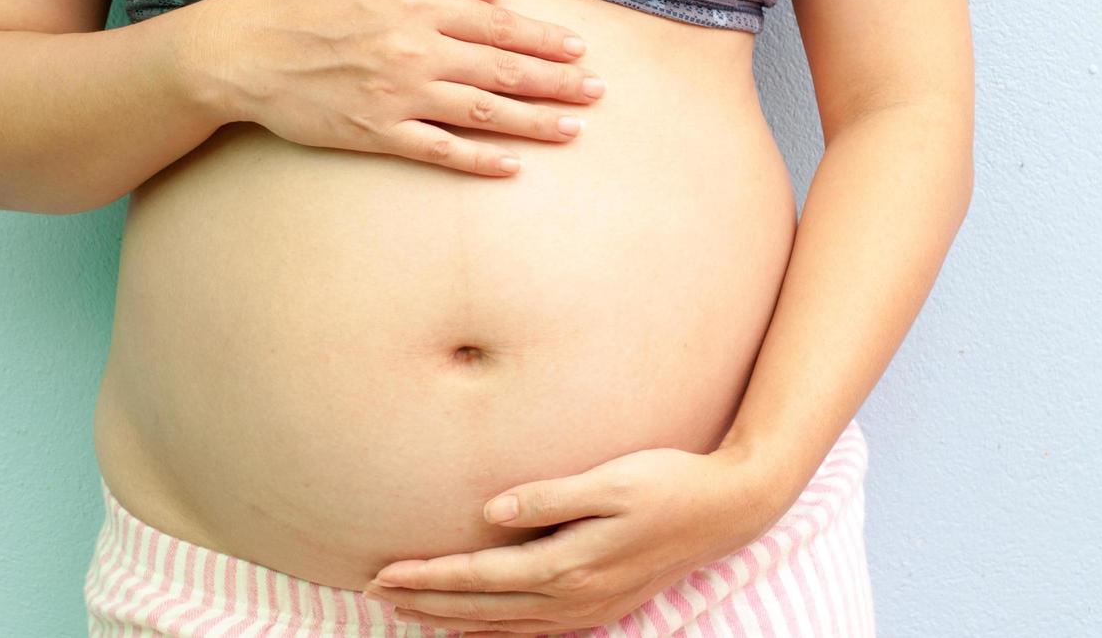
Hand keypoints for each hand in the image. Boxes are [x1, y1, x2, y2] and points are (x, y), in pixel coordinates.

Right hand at [210, 0, 606, 176]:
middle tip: (597, 91)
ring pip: (482, 111)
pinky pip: (438, 150)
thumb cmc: (312, 5)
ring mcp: (398, 94)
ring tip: (573, 129)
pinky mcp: (377, 133)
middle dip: (557, 81)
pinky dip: (478, 160)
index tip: (580, 49)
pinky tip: (512, 168)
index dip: (546, 38)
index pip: (500, 23)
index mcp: (418, 4)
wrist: (250, 51)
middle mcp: (416, 48)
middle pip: (503, 67)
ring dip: (534, 122)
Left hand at [361, 446, 777, 636]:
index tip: (383, 574)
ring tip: (407, 611)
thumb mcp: (611, 479)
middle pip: (482, 609)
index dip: (428, 578)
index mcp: (570, 563)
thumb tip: (490, 511)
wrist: (727, 509)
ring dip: (451, 620)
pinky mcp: (601, 607)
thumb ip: (549, 497)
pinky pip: (532, 630)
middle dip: (424, 603)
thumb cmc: (668, 482)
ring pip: (503, 627)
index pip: (480, 578)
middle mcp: (574, 597)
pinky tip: (473, 626)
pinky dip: (492, 631)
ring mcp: (589, 609)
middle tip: (373, 593)